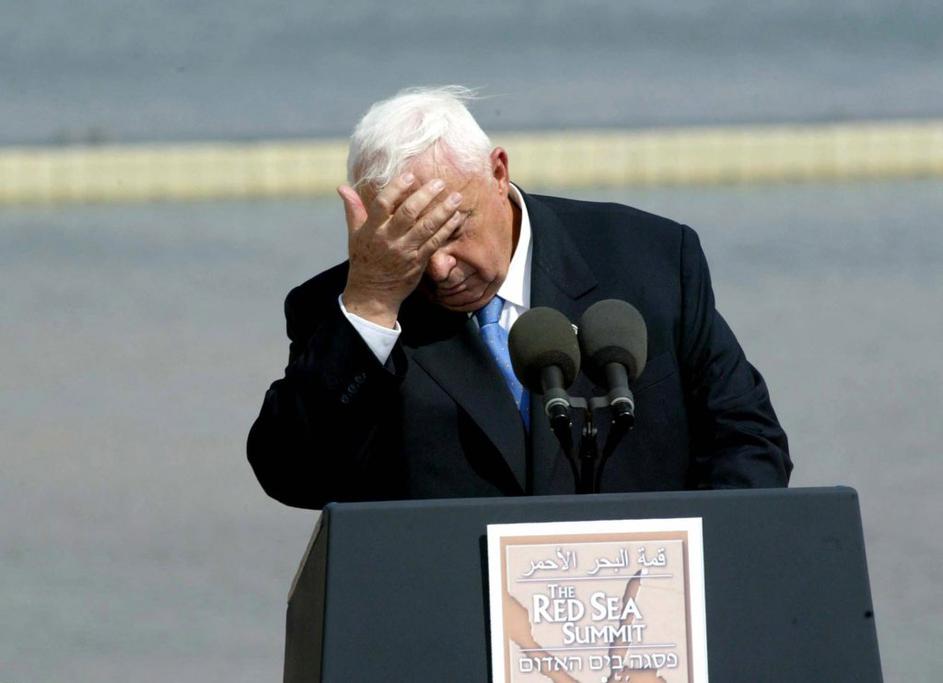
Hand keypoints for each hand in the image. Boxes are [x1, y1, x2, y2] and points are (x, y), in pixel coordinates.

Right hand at [338, 173, 464, 326]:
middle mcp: (389, 239)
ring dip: (443, 211)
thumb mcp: (354, 234)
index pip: (383, 204)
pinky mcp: (418, 261)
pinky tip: (456, 217)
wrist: (373, 293)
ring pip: (426, 227)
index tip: (410, 175)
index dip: (396, 188)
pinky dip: (447, 229)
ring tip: (456, 197)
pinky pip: (435, 242)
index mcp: (372, 230)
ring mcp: (405, 250)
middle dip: (425, 196)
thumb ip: (353, 209)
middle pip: (408, 213)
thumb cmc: (364, 260)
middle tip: (440, 182)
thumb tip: (342, 187)